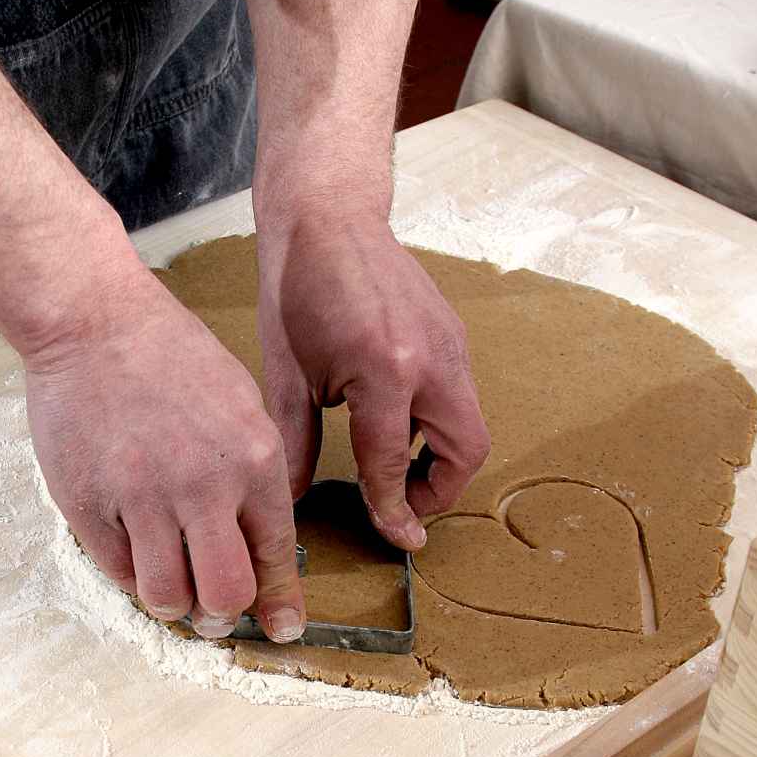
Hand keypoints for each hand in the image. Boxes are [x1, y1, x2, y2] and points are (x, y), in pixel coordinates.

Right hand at [25, 261, 305, 641]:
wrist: (91, 322)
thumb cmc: (169, 356)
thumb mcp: (240, 404)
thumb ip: (254, 476)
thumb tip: (260, 543)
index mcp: (253, 460)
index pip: (275, 554)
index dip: (280, 602)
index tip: (283, 627)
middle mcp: (203, 487)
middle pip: (225, 595)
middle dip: (224, 616)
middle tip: (215, 615)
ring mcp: (142, 499)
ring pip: (168, 597)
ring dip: (174, 605)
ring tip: (172, 587)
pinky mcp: (89, 506)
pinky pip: (118, 571)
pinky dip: (131, 574)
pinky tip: (134, 550)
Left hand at [256, 211, 489, 549]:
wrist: (328, 217)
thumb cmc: (298, 289)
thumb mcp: (286, 375)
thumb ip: (297, 443)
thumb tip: (291, 503)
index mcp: (385, 371)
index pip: (395, 463)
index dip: (394, 509)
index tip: (399, 539)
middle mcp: (430, 359)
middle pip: (466, 452)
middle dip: (439, 490)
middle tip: (401, 503)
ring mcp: (450, 344)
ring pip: (469, 425)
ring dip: (441, 457)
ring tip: (396, 466)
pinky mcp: (453, 334)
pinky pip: (459, 395)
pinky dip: (438, 423)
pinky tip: (397, 421)